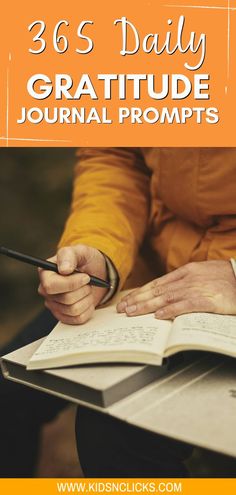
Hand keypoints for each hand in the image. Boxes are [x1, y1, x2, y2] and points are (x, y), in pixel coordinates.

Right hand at [38, 245, 107, 323]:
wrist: (97, 273)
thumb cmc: (85, 261)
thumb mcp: (80, 251)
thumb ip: (69, 255)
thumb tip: (63, 269)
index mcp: (45, 273)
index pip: (51, 286)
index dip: (71, 283)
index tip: (86, 277)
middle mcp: (46, 291)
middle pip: (65, 299)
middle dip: (83, 290)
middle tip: (88, 281)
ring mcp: (54, 305)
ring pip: (73, 310)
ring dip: (87, 298)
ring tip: (87, 289)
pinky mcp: (64, 316)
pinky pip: (78, 319)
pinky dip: (88, 309)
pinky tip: (87, 299)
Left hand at [117, 260, 235, 318]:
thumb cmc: (225, 277)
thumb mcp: (202, 274)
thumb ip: (185, 282)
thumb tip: (167, 292)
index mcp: (186, 272)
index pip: (157, 283)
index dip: (140, 292)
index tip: (128, 300)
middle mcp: (188, 279)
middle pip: (157, 290)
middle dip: (137, 300)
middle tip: (122, 308)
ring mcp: (197, 288)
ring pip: (165, 297)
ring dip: (146, 306)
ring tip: (132, 312)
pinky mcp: (207, 299)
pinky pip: (185, 305)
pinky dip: (171, 310)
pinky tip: (158, 315)